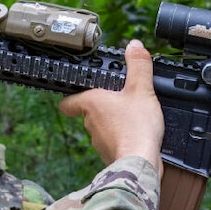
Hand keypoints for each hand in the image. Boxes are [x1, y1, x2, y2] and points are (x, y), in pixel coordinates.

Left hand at [59, 39, 163, 172]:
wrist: (140, 163)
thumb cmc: (136, 128)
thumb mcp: (142, 90)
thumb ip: (138, 66)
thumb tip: (134, 45)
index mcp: (92, 103)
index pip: (68, 101)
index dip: (70, 96)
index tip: (76, 92)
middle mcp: (90, 124)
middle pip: (89, 112)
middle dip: (102, 106)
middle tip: (119, 99)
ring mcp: (98, 142)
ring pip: (101, 128)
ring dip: (113, 122)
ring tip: (131, 117)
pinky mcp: (110, 155)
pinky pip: (113, 143)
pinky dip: (122, 138)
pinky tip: (137, 134)